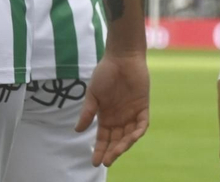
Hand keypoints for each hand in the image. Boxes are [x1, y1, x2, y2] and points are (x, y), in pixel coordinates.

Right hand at [78, 49, 150, 166]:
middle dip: (112, 152)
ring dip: (124, 145)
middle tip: (107, 161)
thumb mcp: (92, 95)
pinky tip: (132, 137)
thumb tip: (77, 131)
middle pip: (116, 140)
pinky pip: (142, 123)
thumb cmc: (105, 74)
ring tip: (117, 152)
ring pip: (129, 135)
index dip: (99, 150)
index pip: (103, 139)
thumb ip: (87, 112)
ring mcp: (131, 113)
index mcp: (106, 117)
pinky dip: (138, 131)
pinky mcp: (142, 106)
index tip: (95, 162)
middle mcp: (119, 118)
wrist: (121, 58)